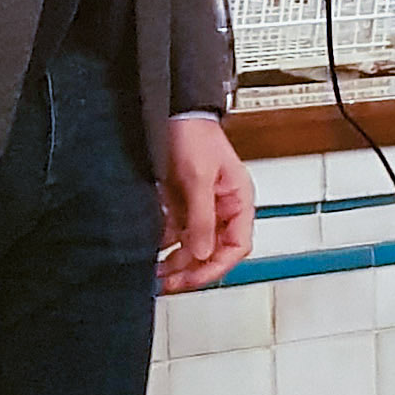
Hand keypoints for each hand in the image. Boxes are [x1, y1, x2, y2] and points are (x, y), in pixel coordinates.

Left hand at [158, 118, 254, 292]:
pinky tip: (155, 251)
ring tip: (159, 272)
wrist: (175, 113)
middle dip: (193, 268)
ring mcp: (203, 206)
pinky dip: (168, 243)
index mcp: (239, 201)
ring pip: (194, 244)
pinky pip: (179, 231)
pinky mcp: (184, 202)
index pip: (236, 246)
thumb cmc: (196, 134)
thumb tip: (203, 252)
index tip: (195, 277)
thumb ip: (202, 216)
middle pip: (214, 250)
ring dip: (178, 260)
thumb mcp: (199, 177)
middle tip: (171, 282)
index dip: (217, 266)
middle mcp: (223, 207)